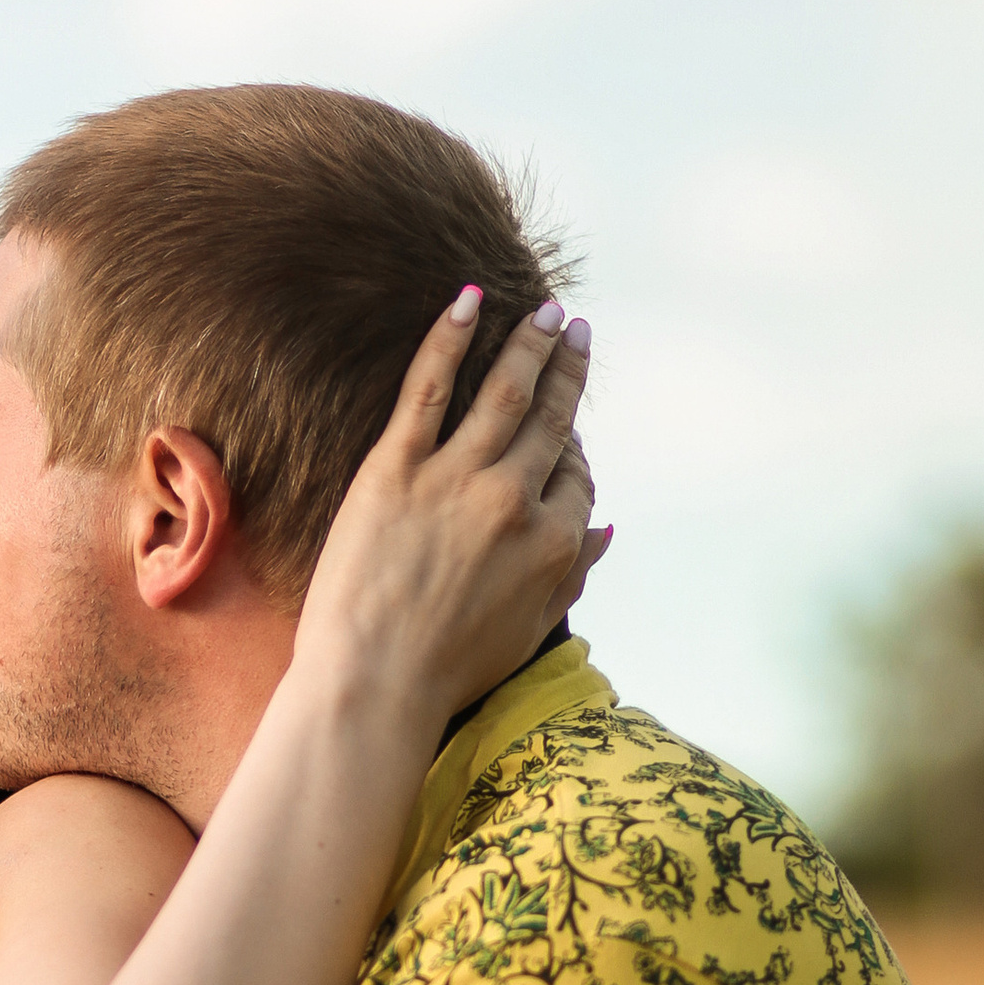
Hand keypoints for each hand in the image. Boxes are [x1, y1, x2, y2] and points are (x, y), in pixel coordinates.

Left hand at [294, 286, 606, 728]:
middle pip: (550, 420)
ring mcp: (455, 479)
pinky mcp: (396, 468)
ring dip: (528, 344)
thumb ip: (575, 574)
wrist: (374, 683)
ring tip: (542, 310)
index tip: (566, 420)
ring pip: (503, 393)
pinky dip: (449, 339)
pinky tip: (465, 301)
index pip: (575, 474)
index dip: (572, 444)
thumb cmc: (449, 669)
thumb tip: (609, 529)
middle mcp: (514, 500)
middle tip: (574, 328)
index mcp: (553, 542)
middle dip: (566, 369)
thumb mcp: (531, 628)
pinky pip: (428, 388)